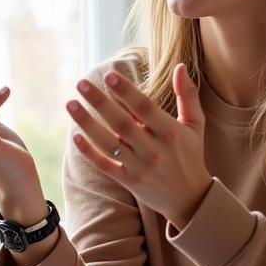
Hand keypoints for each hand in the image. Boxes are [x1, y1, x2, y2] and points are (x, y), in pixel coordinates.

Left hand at [66, 63, 211, 228]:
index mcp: (171, 133)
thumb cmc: (190, 154)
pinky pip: (105, 166)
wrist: (190, 199)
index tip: (109, 75)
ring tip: (70, 104)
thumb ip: (188, 95)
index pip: (145, 108)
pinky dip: (90, 152)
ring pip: (109, 143)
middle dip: (100, 102)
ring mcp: (139, 167)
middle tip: (81, 83)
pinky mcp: (128, 181)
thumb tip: (180, 66)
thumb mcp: (195, 124)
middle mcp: (154, 150)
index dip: (126, 92)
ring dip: (87, 124)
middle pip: (122, 123)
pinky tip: (75, 136)